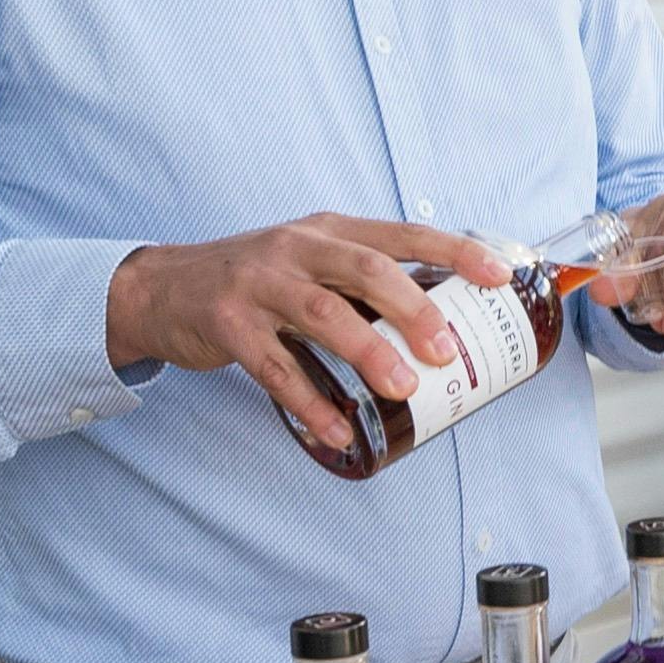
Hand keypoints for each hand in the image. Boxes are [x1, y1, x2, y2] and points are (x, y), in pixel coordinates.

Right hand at [105, 213, 508, 456]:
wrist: (163, 288)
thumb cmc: (256, 281)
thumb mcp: (310, 262)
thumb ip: (364, 285)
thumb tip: (444, 326)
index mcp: (328, 232)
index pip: (401, 234)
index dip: (454, 252)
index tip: (500, 276)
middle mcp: (296, 248)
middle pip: (364, 269)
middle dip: (413, 308)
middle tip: (447, 350)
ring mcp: (258, 284)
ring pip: (322, 313)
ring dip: (367, 352)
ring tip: (403, 387)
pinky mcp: (226, 324)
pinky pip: (274, 367)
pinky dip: (309, 402)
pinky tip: (338, 430)